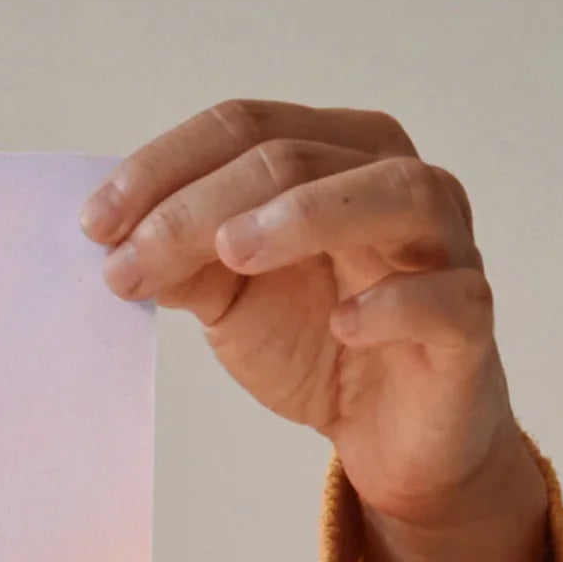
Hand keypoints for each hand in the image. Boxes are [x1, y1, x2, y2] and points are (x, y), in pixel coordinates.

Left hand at [89, 99, 562, 561]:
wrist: (389, 434)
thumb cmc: (318, 342)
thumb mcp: (232, 298)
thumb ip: (186, 260)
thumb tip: (117, 240)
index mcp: (336, 155)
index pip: (246, 127)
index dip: (164, 167)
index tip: (93, 225)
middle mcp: (396, 180)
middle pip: (297, 157)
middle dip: (200, 206)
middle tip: (129, 260)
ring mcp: (444, 245)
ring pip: (391, 194)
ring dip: (306, 216)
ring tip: (232, 252)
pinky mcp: (468, 320)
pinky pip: (445, 296)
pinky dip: (394, 303)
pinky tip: (344, 322)